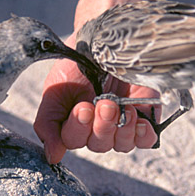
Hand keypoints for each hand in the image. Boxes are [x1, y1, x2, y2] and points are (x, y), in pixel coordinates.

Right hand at [34, 36, 160, 163]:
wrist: (104, 39)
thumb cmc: (77, 64)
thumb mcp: (55, 89)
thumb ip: (48, 124)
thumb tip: (53, 156)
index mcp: (73, 125)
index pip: (73, 140)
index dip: (78, 128)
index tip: (82, 106)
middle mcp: (97, 129)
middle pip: (99, 145)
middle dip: (101, 125)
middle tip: (105, 103)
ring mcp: (122, 125)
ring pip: (121, 145)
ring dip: (121, 128)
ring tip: (122, 107)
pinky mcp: (145, 118)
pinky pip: (146, 140)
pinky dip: (144, 134)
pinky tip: (139, 120)